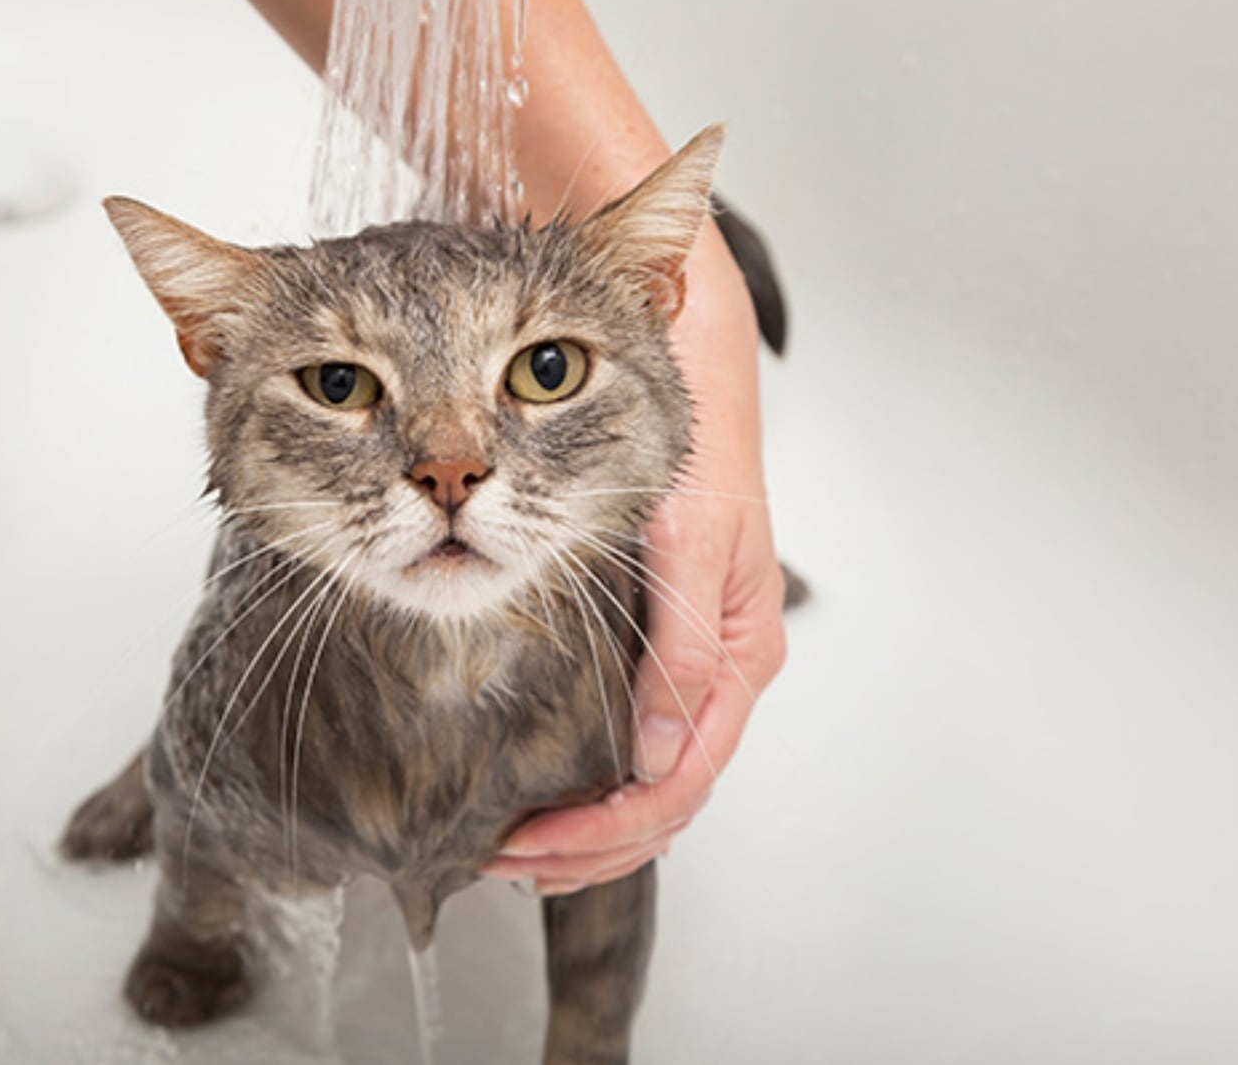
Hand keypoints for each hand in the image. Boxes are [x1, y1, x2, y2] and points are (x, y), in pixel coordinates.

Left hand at [485, 227, 788, 893]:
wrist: (696, 376)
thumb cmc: (702, 450)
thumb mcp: (691, 541)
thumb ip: (679, 647)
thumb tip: (656, 756)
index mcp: (736, 653)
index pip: (678, 780)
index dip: (605, 830)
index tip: (532, 844)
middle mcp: (717, 667)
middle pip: (663, 799)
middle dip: (586, 847)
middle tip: (501, 861)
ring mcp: (692, 661)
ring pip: (651, 782)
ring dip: (586, 829)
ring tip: (512, 850)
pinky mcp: (662, 644)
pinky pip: (637, 742)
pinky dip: (593, 786)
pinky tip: (547, 796)